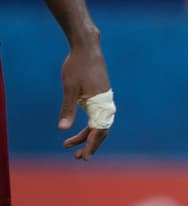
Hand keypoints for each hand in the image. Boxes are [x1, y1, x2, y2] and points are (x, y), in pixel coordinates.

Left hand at [59, 41, 111, 160]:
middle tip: (76, 156)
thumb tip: (63, 129)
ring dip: (87, 136)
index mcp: (100, 105)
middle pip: (100, 132)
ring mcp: (105, 100)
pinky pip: (98, 116)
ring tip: (69, 143)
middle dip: (89, 145)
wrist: (88, 48)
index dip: (90, 146)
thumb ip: (67, 109)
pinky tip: (78, 127)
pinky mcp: (102, 96)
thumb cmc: (77, 66)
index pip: (97, 132)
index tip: (83, 157)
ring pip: (99, 124)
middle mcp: (106, 104)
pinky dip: (89, 126)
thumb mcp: (69, 89)